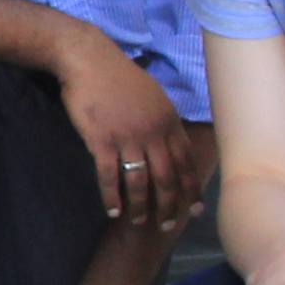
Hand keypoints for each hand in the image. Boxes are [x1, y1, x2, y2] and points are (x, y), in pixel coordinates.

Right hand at [48, 33, 201, 226]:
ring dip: (140, 205)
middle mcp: (153, 132)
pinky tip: (113, 210)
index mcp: (168, 121)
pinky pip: (109, 175)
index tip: (195, 209)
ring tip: (139, 221)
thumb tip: (172, 142)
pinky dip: (111, 196)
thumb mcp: (154, 95)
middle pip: (166, 177)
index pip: (186, 161)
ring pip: (139, 181)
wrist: (89, 60)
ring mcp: (127, 137)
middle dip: (169, 205)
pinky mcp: (101, 140)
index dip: (191, 188)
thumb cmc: (119, 77)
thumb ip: (163, 121)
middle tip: (167, 224)